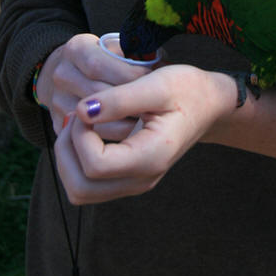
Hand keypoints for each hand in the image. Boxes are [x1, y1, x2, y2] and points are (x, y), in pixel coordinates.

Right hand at [36, 33, 157, 136]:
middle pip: (96, 92)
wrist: (76, 73)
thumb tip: (157, 66)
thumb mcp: (120, 48)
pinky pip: (89, 135)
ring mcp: (57, 100)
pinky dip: (113, 136)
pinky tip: (132, 134)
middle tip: (154, 105)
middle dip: (127, 100)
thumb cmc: (110, 60)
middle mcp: (62, 73)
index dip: (127, 74)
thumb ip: (135, 54)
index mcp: (76, 48)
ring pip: (93, 118)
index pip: (98, 64)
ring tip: (146, 120)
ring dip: (123, 121)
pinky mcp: (59, 123)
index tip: (152, 82)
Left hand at [53, 64, 238, 203]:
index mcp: (150, 157)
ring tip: (79, 125)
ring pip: (80, 191)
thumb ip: (119, 99)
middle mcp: (141, 179)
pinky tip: (87, 133)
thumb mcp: (157, 84)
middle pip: (81, 188)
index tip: (88, 106)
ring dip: (68, 159)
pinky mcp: (128, 179)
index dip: (80, 135)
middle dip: (66, 151)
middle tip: (76, 117)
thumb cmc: (187, 89)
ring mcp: (134, 183)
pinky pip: (89, 184)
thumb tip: (82, 111)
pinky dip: (77, 161)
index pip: (95, 165)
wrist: (209, 104)